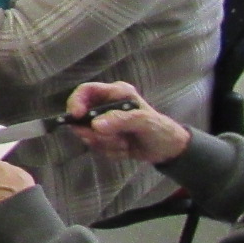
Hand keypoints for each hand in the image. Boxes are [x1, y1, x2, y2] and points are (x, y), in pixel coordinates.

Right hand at [65, 82, 190, 162]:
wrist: (168, 151)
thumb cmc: (160, 130)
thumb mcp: (144, 122)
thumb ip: (121, 120)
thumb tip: (95, 124)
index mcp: (116, 93)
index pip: (86, 90)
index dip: (76, 101)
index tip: (76, 117)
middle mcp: (106, 105)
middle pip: (81, 116)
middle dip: (94, 132)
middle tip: (112, 140)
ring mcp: (104, 122)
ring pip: (87, 134)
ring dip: (105, 143)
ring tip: (125, 144)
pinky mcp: (104, 137)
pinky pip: (96, 146)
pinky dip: (109, 151)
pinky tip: (125, 149)